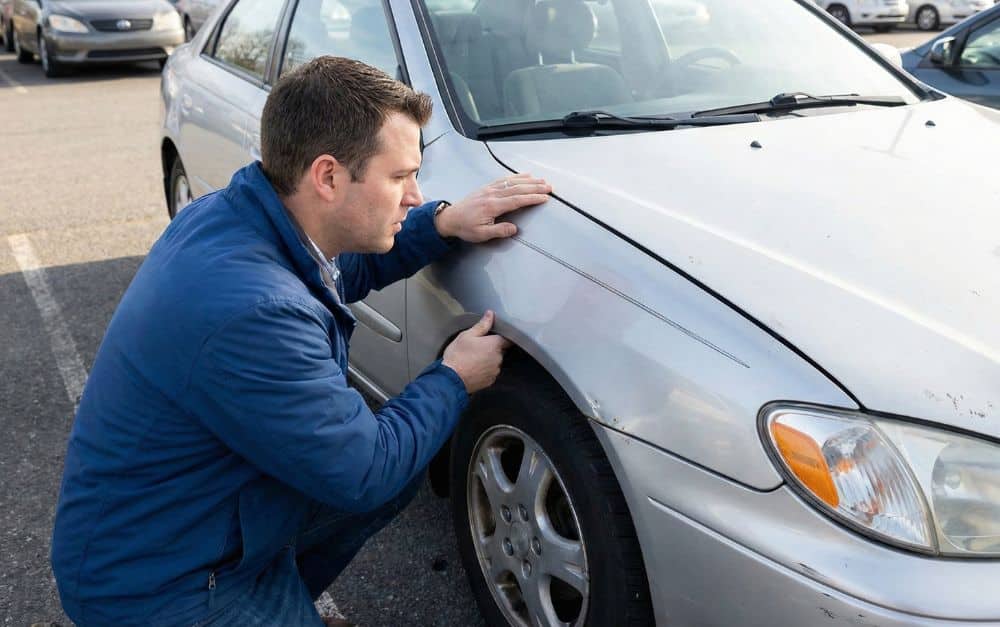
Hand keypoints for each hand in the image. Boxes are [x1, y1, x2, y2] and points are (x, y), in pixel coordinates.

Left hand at [435, 174, 551, 241]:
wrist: (450, 218)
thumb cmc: (465, 227)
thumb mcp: (481, 234)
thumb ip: (499, 231)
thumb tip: (514, 229)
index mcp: (492, 206)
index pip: (517, 200)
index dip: (532, 198)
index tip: (544, 198)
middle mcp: (492, 194)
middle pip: (518, 188)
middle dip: (535, 187)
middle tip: (549, 187)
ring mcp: (489, 189)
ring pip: (512, 181)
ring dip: (529, 180)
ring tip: (542, 180)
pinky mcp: (487, 187)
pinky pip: (504, 179)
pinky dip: (516, 176)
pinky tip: (525, 175)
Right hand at [442, 311, 511, 393]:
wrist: (450, 379)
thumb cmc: (458, 355)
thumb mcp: (467, 335)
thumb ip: (482, 325)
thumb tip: (490, 314)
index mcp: (495, 345)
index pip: (507, 339)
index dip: (501, 337)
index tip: (493, 337)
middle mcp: (498, 358)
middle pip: (500, 351)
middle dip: (491, 348)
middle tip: (477, 347)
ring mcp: (495, 371)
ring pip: (495, 362)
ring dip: (488, 360)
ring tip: (473, 359)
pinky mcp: (490, 381)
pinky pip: (490, 372)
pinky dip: (484, 370)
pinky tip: (473, 368)